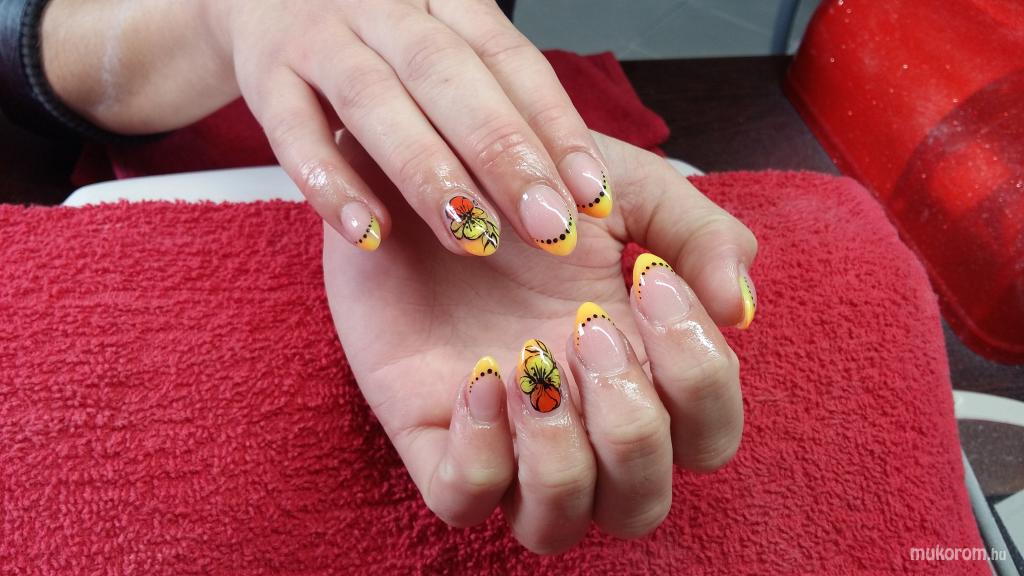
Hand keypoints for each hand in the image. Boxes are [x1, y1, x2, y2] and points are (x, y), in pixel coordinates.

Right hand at [45, 0, 611, 256]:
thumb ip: (495, 98)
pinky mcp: (264, 73)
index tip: (591, 195)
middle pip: (449, 77)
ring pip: (375, 101)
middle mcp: (385, 9)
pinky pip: (291, 132)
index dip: (555, 127)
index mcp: (445, 1)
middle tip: (548, 226)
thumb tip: (575, 185)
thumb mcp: (441, 46)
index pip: (510, 59)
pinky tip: (369, 234)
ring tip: (471, 239)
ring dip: (427, 174)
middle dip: (504, 154)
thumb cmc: (381, 42)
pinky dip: (330, 184)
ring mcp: (320, 36)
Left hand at [323, 132, 757, 552]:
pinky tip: (482, 374)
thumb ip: (701, 234)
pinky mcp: (432, 438)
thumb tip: (738, 310)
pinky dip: (482, 454)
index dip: (699, 374)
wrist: (421, 168)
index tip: (649, 278)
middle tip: (588, 328)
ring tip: (531, 356)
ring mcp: (504, 441)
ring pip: (555, 527)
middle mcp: (580, 426)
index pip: (708, 435)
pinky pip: (463, 501)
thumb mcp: (626, 189)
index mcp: (641, 375)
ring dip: (560, 453)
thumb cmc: (529, 187)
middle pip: (642, 503)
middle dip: (632, 424)